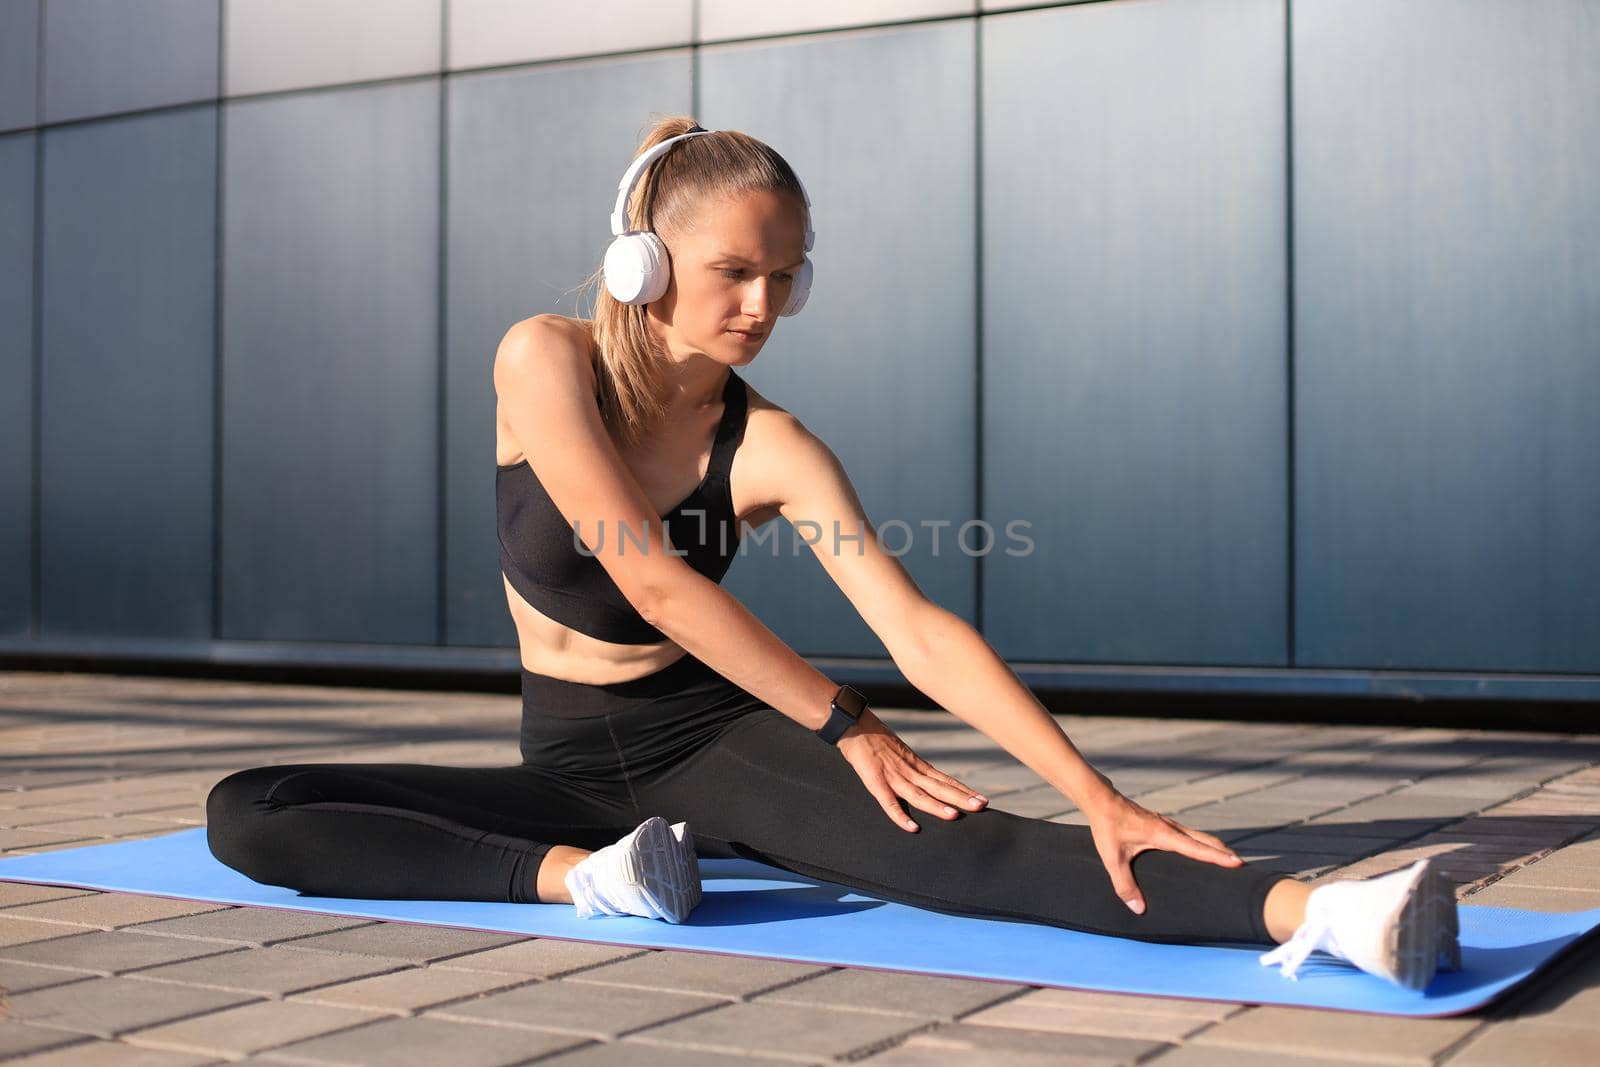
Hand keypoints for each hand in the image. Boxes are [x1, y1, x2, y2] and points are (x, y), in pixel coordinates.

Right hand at [835, 709, 988, 831]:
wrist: (855, 725)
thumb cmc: (876, 741)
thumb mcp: (901, 755)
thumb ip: (913, 770)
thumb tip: (929, 783)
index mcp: (917, 766)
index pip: (945, 780)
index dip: (963, 791)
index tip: (982, 800)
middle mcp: (910, 771)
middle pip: (939, 787)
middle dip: (961, 798)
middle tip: (982, 806)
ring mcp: (893, 776)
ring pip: (918, 795)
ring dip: (937, 806)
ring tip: (954, 815)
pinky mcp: (875, 781)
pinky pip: (889, 802)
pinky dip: (900, 815)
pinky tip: (912, 827)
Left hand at [1083, 786, 1242, 914]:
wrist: (1101, 800)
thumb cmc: (1107, 827)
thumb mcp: (1112, 858)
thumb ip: (1124, 884)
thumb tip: (1138, 909)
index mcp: (1163, 834)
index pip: (1196, 847)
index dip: (1217, 856)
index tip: (1238, 863)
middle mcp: (1170, 827)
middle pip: (1205, 840)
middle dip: (1224, 853)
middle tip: (1244, 868)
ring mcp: (1168, 824)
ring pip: (1199, 836)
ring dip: (1215, 847)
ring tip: (1230, 861)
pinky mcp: (1163, 824)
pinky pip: (1190, 835)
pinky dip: (1202, 843)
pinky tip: (1203, 852)